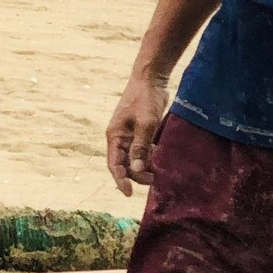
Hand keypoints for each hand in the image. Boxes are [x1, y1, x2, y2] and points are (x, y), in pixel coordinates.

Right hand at [104, 72, 170, 194]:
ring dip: (143, 167)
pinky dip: (149, 158)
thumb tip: (137, 169)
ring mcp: (129, 135)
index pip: (114, 164)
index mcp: (115, 136)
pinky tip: (159, 160)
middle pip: (124, 164)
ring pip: (133, 159)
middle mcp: (119, 138)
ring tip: (157, 172)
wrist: (150, 79)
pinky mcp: (140, 132)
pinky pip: (141, 150)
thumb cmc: (145, 99)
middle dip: (136, 174)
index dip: (120, 180)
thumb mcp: (145, 124)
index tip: (129, 193)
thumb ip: (141, 147)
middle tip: (153, 178)